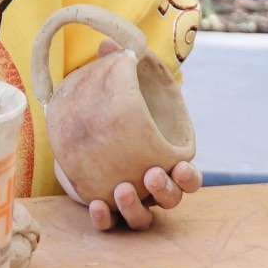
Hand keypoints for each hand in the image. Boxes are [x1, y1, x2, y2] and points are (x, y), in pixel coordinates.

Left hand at [58, 39, 201, 230]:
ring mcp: (130, 200)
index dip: (190, 177)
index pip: (189, 177)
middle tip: (151, 173)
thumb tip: (110, 45)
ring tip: (122, 188)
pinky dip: (106, 218)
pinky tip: (99, 206)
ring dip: (137, 207)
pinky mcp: (105, 207)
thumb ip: (115, 70)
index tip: (182, 164)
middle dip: (167, 190)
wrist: (78, 136)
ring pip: (143, 218)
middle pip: (171, 199)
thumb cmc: (107, 114)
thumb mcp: (114, 93)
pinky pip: (110, 223)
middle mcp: (152, 187)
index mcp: (165, 161)